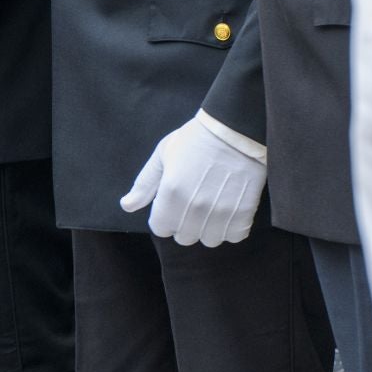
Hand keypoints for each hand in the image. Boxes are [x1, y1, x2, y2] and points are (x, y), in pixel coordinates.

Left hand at [120, 111, 266, 246]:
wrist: (235, 130)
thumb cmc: (194, 139)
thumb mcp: (162, 155)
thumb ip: (144, 184)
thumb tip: (126, 206)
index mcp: (171, 193)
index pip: (160, 229)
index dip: (163, 218)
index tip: (171, 204)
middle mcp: (194, 207)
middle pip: (184, 237)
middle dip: (183, 224)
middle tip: (191, 203)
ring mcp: (221, 212)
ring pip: (209, 240)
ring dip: (207, 228)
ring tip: (211, 207)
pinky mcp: (244, 213)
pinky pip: (234, 236)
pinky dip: (231, 228)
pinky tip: (228, 209)